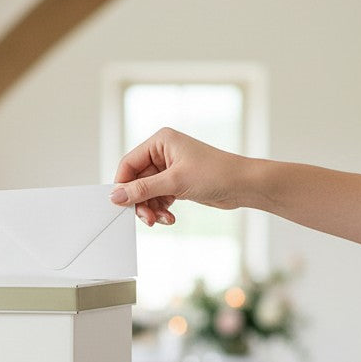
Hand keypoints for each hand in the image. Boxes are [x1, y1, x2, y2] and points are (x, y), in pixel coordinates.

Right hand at [110, 128, 244, 225]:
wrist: (244, 185)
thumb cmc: (216, 173)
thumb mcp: (174, 182)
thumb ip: (142, 189)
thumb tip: (116, 196)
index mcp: (160, 141)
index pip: (128, 163)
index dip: (123, 185)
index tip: (121, 205)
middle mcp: (163, 153)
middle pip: (137, 181)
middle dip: (141, 202)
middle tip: (146, 219)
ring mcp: (170, 169)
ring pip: (147, 193)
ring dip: (151, 209)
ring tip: (162, 219)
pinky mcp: (177, 183)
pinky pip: (159, 199)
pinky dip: (161, 210)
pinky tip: (170, 218)